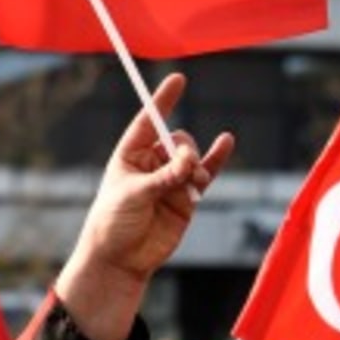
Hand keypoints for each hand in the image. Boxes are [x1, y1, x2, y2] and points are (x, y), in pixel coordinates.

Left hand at [74, 73, 231, 280]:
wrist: (120, 260)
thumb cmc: (113, 223)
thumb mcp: (133, 195)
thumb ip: (164, 177)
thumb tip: (191, 160)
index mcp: (129, 157)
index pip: (147, 122)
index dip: (162, 101)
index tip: (178, 79)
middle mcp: (151, 165)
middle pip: (176, 140)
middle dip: (184, 149)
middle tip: (184, 166)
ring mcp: (170, 180)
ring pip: (192, 158)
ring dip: (197, 165)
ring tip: (192, 181)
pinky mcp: (186, 197)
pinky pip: (205, 173)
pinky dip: (216, 160)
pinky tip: (226, 142)